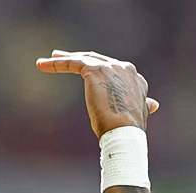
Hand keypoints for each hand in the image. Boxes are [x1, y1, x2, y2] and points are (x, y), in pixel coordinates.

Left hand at [36, 50, 157, 137]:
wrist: (125, 132)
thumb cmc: (127, 131)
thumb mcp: (136, 114)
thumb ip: (143, 105)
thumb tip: (154, 105)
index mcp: (135, 79)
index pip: (113, 69)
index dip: (97, 69)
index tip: (85, 70)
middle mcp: (125, 69)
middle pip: (97, 59)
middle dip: (78, 57)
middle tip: (60, 56)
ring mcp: (111, 67)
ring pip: (82, 59)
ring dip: (63, 59)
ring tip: (46, 60)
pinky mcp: (95, 71)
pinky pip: (73, 63)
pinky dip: (56, 64)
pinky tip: (41, 65)